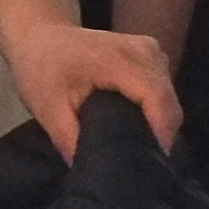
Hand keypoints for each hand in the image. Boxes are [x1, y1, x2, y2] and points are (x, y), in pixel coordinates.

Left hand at [5, 18, 179, 152]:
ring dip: (157, 124)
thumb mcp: (48, 109)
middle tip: (141, 164)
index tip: (152, 165)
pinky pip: (162, 90)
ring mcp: (154, 51)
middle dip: (158, 135)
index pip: (158, 101)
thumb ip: (71, 140)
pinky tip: (135, 128)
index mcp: (122, 60)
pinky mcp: (153, 56)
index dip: (160, 136)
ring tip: (137, 150)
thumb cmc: (40, 70)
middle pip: (168, 104)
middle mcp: (148, 52)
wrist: (40, 36)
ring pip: (168, 99)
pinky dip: (153, 111)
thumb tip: (88, 171)